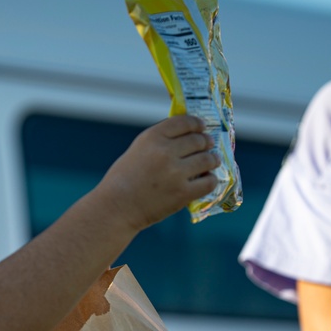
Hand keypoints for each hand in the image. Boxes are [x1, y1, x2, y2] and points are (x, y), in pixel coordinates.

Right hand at [96, 115, 218, 231]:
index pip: (184, 122)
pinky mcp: (182, 193)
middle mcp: (165, 152)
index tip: (202, 127)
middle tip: (209, 145)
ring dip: (213, 159)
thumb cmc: (123, 179)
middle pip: (198, 140)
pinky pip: (208, 183)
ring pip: (207, 160)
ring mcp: (176, 173)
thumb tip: (185, 135)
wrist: (116, 208)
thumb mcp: (138, 149)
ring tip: (214, 161)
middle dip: (206, 142)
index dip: (197, 123)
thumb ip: (159, 141)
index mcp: (152, 137)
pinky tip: (209, 179)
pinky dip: (211, 180)